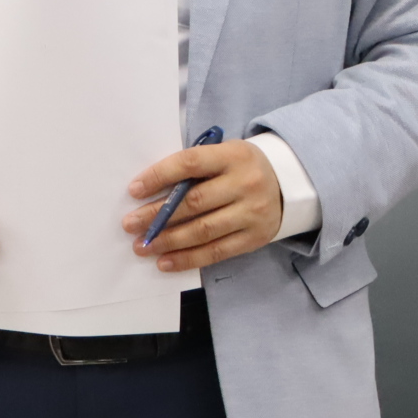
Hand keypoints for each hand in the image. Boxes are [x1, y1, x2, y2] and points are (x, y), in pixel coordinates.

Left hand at [121, 140, 284, 272]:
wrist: (287, 183)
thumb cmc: (241, 167)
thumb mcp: (223, 155)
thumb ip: (194, 169)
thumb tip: (150, 191)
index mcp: (233, 155)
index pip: (190, 163)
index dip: (159, 176)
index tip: (134, 190)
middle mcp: (245, 183)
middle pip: (193, 202)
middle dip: (156, 216)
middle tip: (130, 225)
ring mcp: (251, 213)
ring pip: (202, 231)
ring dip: (168, 241)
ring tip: (143, 246)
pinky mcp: (254, 238)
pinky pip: (216, 252)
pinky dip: (187, 259)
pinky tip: (165, 262)